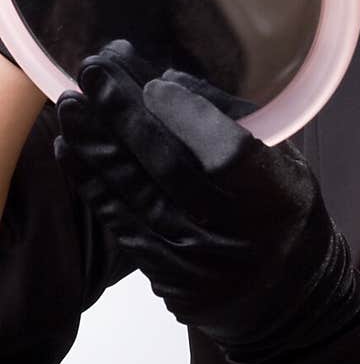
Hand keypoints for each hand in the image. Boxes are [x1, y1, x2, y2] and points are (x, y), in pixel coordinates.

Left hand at [53, 39, 340, 353]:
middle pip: (170, 168)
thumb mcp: (281, 158)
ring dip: (96, 144)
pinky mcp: (166, 279)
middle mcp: (236, 235)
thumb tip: (167, 80)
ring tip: (70, 104)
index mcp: (277, 198)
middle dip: (125, 113)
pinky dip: (94, 183)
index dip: (189, 116)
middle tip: (94, 71)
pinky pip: (121, 223)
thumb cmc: (280, 208)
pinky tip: (72, 149)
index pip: (228, 154)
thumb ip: (231, 118)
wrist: (285, 292)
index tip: (157, 81)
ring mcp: (197, 263)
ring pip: (135, 195)